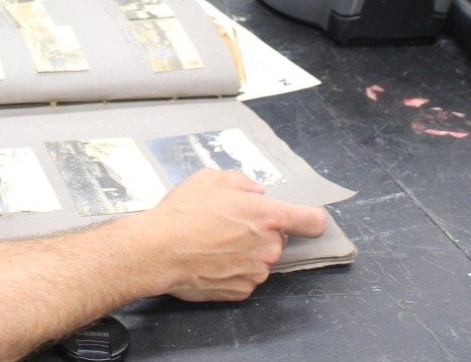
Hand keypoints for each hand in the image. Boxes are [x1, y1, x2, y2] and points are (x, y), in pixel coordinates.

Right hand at [137, 168, 327, 301]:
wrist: (158, 250)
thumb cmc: (184, 212)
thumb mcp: (210, 179)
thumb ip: (241, 182)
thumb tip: (255, 192)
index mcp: (268, 215)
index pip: (312, 221)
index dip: (309, 218)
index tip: (303, 219)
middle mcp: (269, 247)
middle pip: (278, 239)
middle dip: (260, 232)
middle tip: (228, 225)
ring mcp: (257, 272)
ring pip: (260, 259)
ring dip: (245, 252)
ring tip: (213, 244)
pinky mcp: (241, 291)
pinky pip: (245, 277)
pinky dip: (232, 270)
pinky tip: (209, 261)